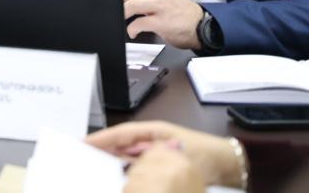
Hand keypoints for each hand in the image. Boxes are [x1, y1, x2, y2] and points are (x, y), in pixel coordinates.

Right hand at [86, 120, 243, 187]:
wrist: (228, 168)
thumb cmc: (206, 156)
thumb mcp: (178, 155)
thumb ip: (152, 157)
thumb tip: (126, 160)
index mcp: (153, 132)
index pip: (122, 133)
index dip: (102, 138)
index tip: (83, 143)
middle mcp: (151, 141)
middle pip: (120, 144)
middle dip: (101, 149)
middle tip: (80, 156)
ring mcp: (154, 154)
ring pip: (126, 156)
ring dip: (111, 161)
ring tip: (93, 168)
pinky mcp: (159, 167)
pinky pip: (135, 168)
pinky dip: (124, 171)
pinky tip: (116, 177)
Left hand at [122, 0, 203, 48]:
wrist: (199, 26)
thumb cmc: (179, 10)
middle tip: (118, 7)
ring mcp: (163, 6)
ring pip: (133, 4)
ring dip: (123, 12)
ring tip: (123, 18)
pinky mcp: (162, 22)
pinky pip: (139, 23)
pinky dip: (131, 28)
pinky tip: (133, 31)